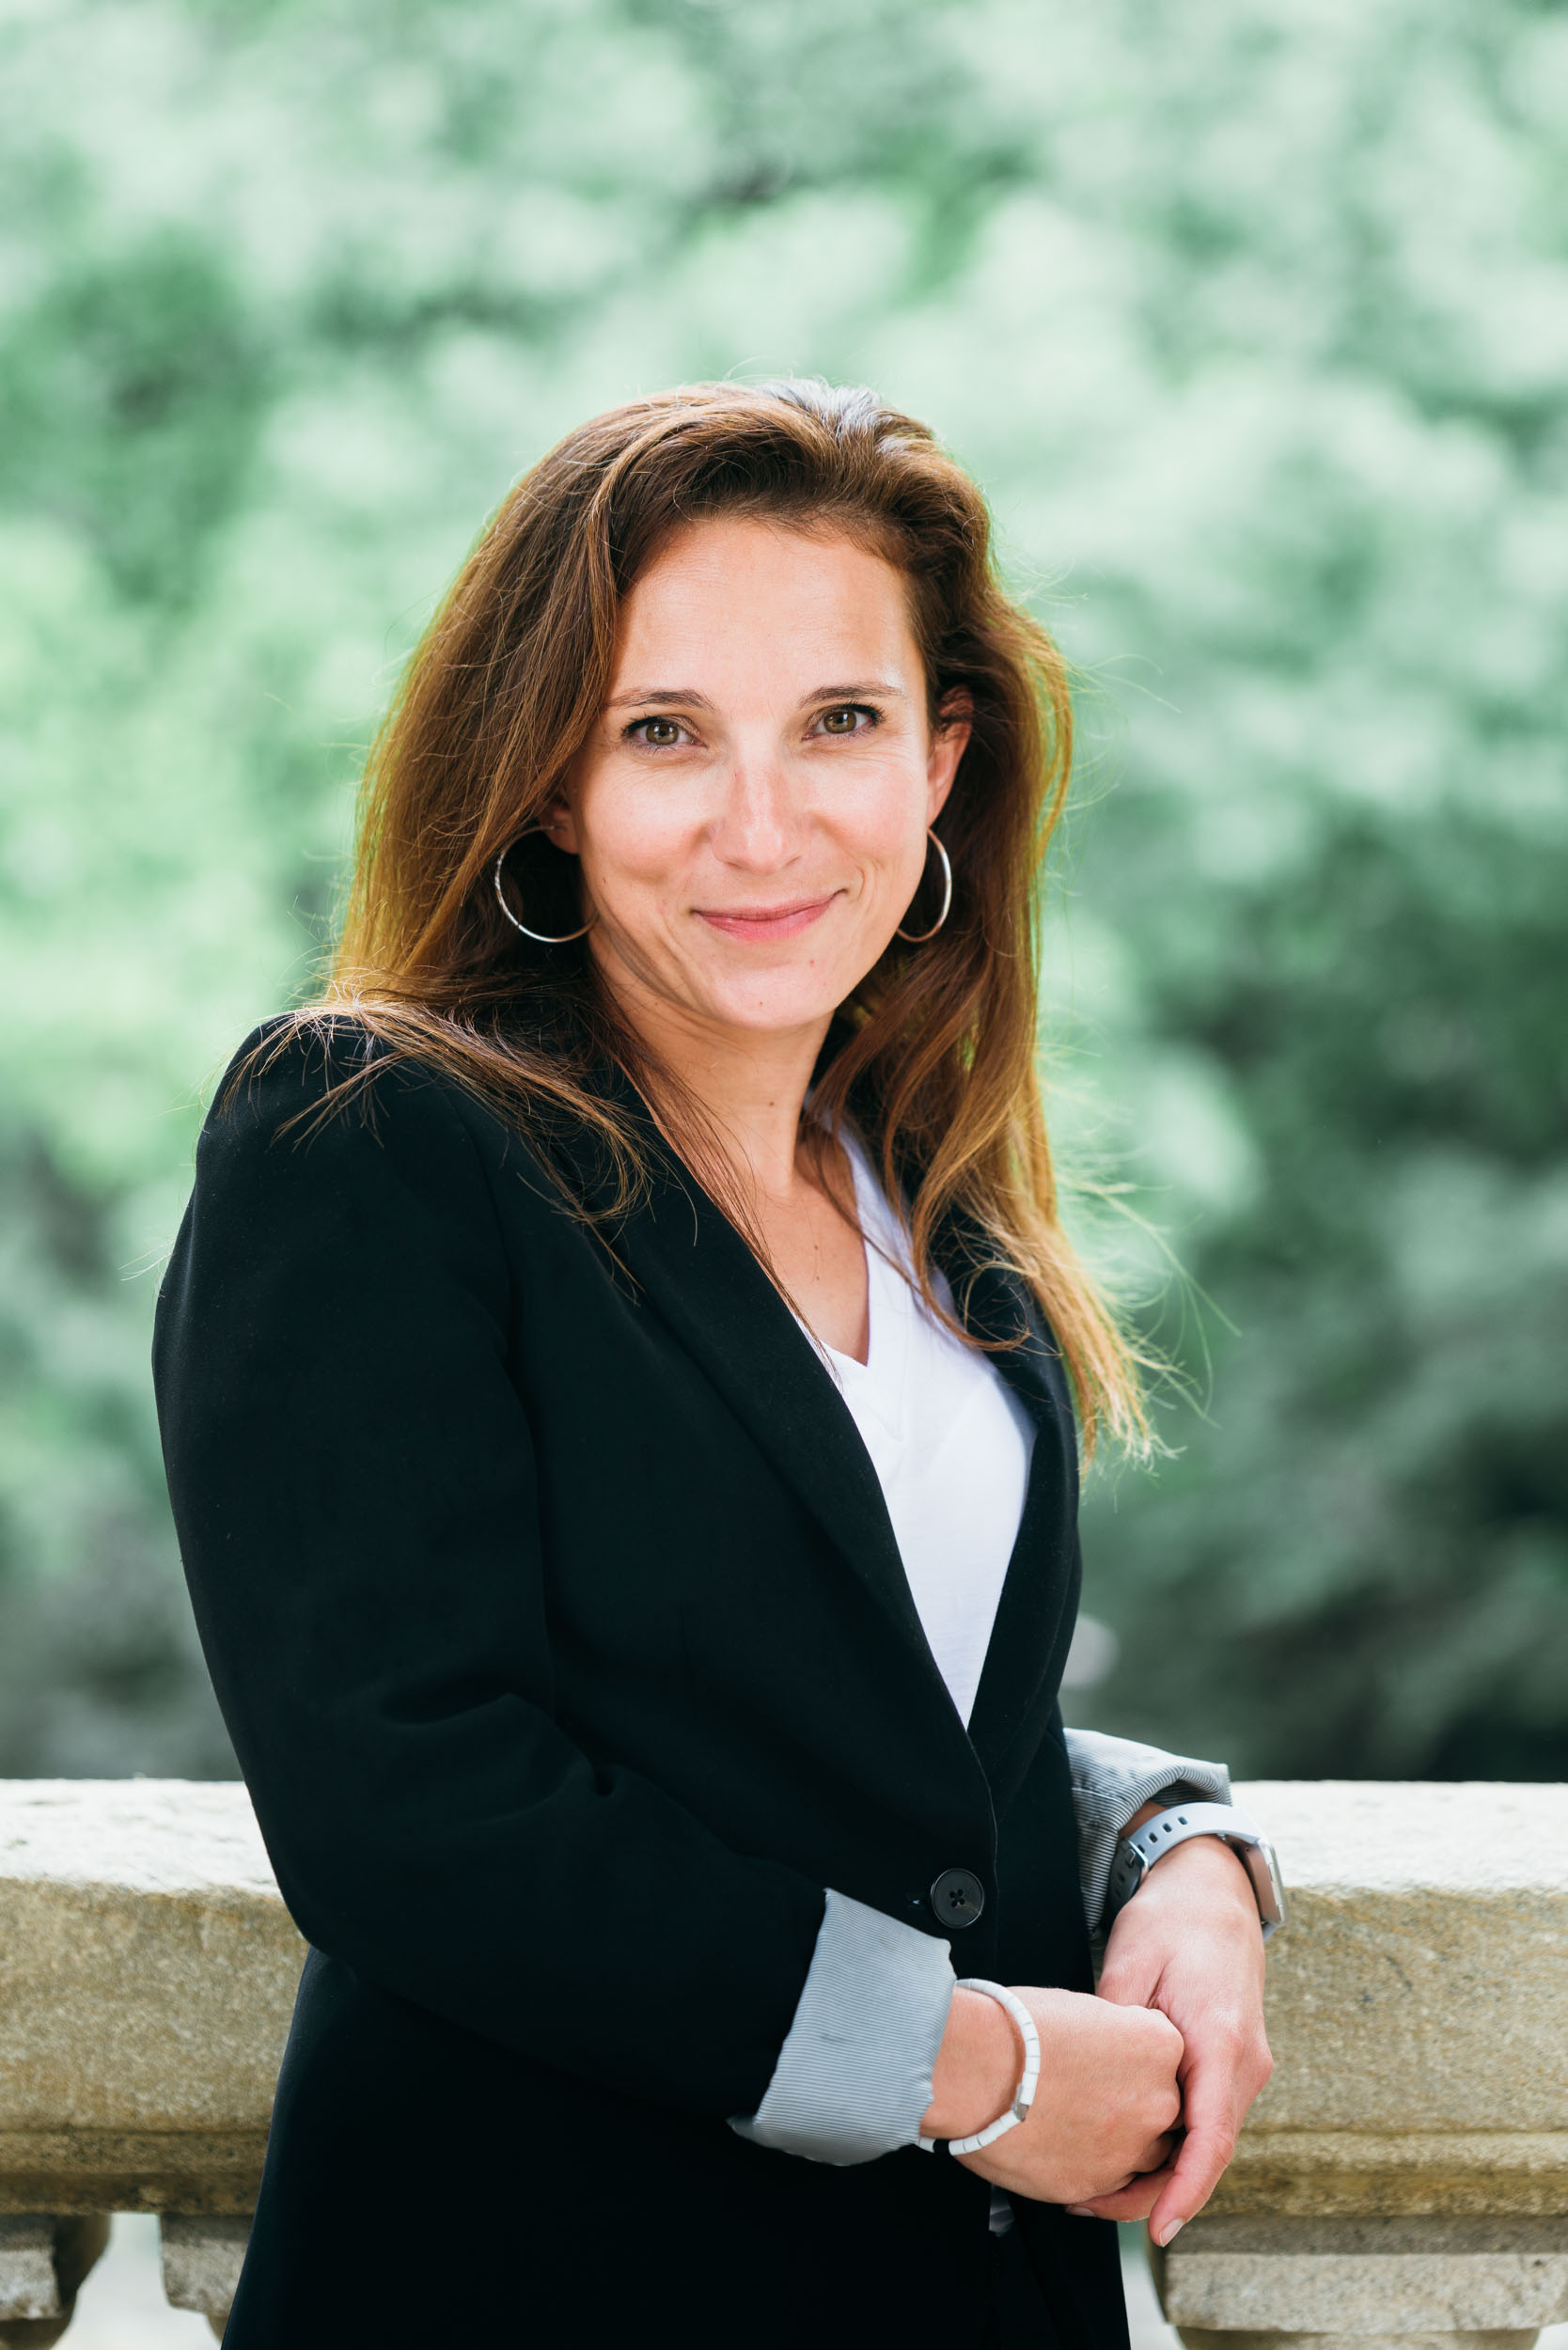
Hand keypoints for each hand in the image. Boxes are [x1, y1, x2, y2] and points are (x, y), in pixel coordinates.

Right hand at [921, 1983, 1184, 2207]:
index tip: (1107, 2062)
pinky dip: (1088, 2170)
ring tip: (1068, 2121)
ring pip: (1141, 2155)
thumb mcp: (1083, 2009)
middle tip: (1088, 2094)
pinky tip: (1054, 2146)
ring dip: (1115, 2144)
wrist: (976, 2068)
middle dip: (1131, 2107)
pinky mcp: (1099, 2185)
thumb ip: (1117, 2035)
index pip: (1165, 2059)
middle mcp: (1159, 2100)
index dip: (1133, 2062)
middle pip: (1162, 2111)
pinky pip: (1107, 2185)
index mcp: (1161, 2045)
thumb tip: (1111, 2050)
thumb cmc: (1018, 2028)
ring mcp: (1132, 2147)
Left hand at [1071, 1832, 1272, 2243]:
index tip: (1157, 2231)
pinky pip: (1208, 2119)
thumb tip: (1088, 2070)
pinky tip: (1130, 2149)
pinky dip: (1175, 2146)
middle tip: (1091, 2207)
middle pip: (1208, 2154)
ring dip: (1164, 2174)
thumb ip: (1114, 2022)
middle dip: (1157, 2195)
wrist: (1214, 1891)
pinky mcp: (1232, 2064)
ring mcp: (1244, 2066)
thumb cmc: (1172, 1919)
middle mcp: (1244, 2062)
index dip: (1183, 2191)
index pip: (1210, 2138)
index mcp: (1221, 2039)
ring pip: (1209, 2142)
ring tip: (1097, 2186)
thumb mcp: (1131, 1959)